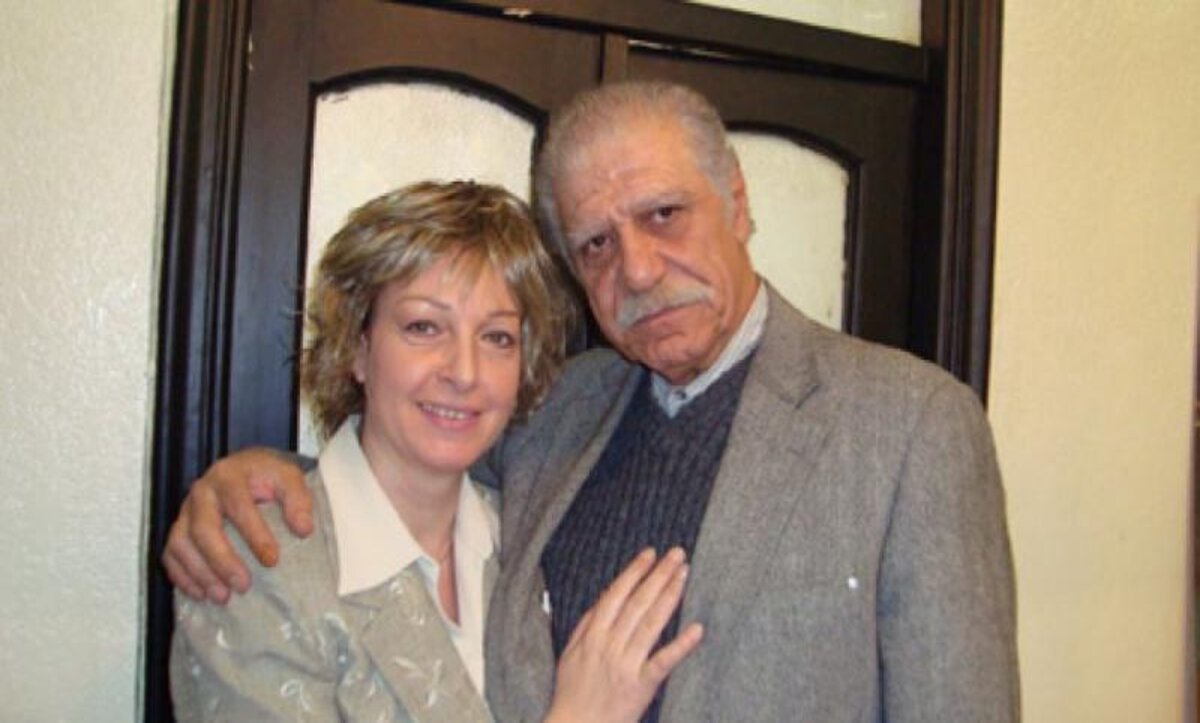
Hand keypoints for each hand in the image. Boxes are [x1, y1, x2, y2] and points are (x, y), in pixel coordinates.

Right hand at [162, 447, 309, 602]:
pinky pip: (170, 554)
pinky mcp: (178, 528)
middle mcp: (202, 492)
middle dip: (222, 560)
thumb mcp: (288, 477)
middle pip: (203, 528)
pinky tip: (200, 594)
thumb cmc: (266, 477)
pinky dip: (182, 576)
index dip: (254, 534)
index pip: (238, 505)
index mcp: (229, 476)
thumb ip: (297, 499)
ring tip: (223, 597)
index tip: (272, 560)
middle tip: (243, 585)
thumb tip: (303, 529)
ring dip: (200, 573)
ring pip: (181, 543)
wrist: (245, 468)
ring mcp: (185, 511)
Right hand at [545, 547, 703, 722]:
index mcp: (592, 635)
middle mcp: (610, 645)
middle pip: (638, 603)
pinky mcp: (642, 685)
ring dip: (669, 595)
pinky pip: (663, 661)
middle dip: (658, 575)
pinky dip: (681, 645)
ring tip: (683, 574)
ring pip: (651, 623)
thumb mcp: (570, 653)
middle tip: (676, 554)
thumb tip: (603, 598)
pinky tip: (696, 628)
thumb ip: (587, 624)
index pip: (616, 594)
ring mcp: (627, 664)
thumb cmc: (572, 692)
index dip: (634, 572)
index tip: (650, 553)